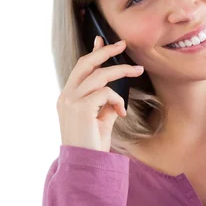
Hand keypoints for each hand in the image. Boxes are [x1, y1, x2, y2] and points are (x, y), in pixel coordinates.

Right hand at [56, 32, 143, 152]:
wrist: (85, 166)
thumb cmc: (92, 147)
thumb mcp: (100, 122)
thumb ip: (105, 105)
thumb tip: (115, 94)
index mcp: (68, 98)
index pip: (80, 69)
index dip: (92, 53)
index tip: (102, 40)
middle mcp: (66, 96)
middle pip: (86, 63)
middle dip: (105, 51)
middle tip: (123, 44)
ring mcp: (71, 101)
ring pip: (99, 75)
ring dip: (121, 71)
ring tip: (138, 71)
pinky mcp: (81, 108)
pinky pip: (106, 93)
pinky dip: (118, 99)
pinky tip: (121, 112)